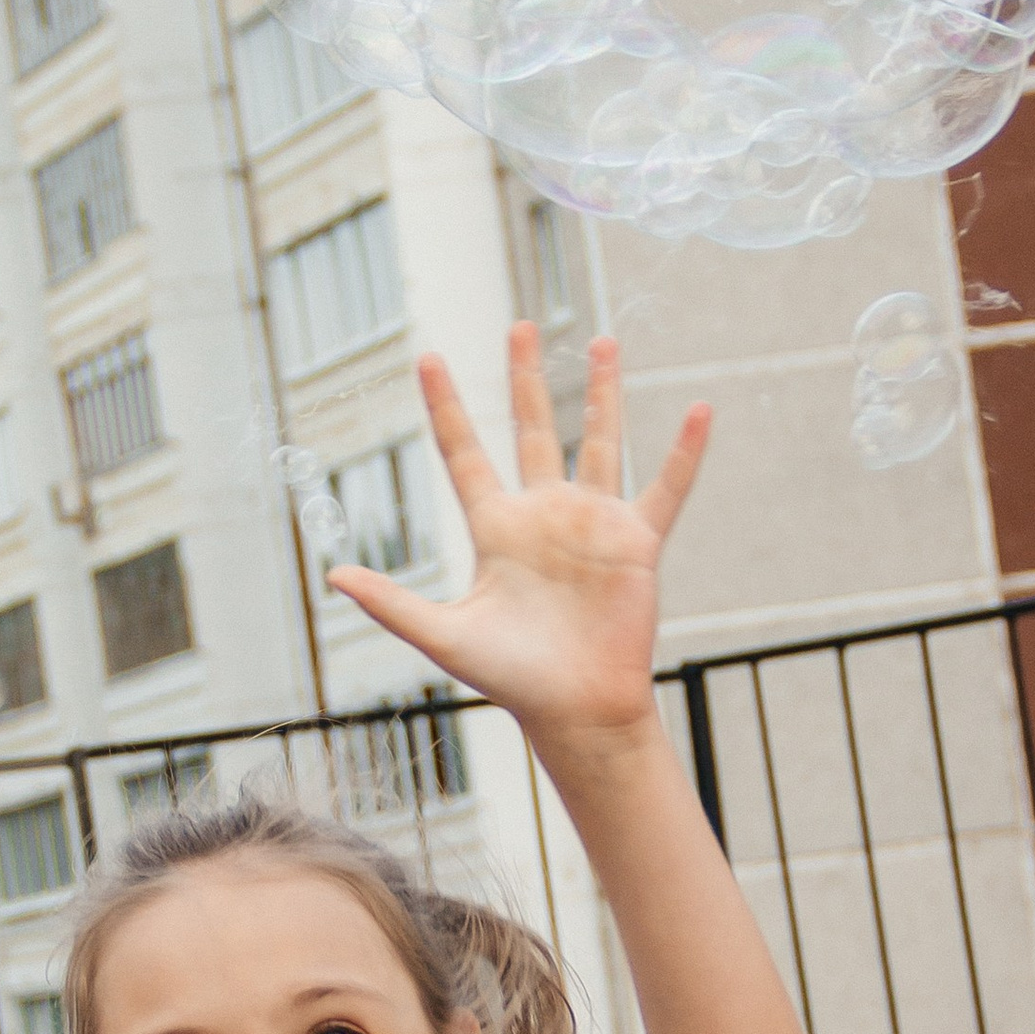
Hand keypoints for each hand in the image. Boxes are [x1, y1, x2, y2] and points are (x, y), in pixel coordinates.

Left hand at [328, 330, 707, 753]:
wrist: (576, 709)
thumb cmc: (510, 679)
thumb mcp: (444, 635)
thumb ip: (391, 603)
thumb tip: (333, 575)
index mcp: (495, 529)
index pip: (464, 453)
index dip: (446, 407)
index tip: (427, 357)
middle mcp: (543, 515)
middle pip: (532, 429)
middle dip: (523, 378)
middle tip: (520, 324)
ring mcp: (592, 524)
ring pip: (599, 442)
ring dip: (602, 392)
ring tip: (603, 340)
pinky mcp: (635, 543)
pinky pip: (666, 488)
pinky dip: (684, 453)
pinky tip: (701, 412)